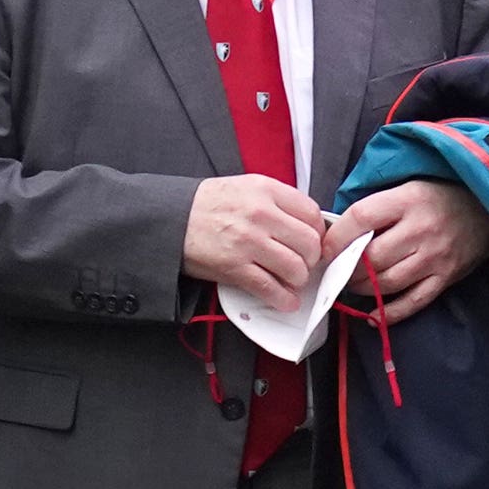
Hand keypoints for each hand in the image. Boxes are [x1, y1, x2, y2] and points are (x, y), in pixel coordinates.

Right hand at [184, 173, 326, 310]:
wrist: (170, 219)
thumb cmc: (207, 205)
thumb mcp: (245, 187)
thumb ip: (276, 202)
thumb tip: (306, 225)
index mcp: (265, 190)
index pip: (312, 213)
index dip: (318, 233)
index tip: (313, 243)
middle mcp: (260, 214)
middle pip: (309, 243)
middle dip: (311, 260)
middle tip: (304, 264)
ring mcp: (248, 242)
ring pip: (295, 268)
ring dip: (298, 280)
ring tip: (291, 281)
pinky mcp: (234, 267)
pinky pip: (270, 288)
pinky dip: (283, 299)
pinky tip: (285, 300)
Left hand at [324, 180, 488, 322]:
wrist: (488, 210)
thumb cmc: (437, 198)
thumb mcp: (406, 188)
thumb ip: (375, 208)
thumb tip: (334, 232)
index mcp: (408, 200)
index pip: (362, 218)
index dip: (337, 237)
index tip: (325, 249)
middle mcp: (421, 229)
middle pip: (372, 258)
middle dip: (348, 269)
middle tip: (339, 270)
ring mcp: (435, 257)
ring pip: (388, 282)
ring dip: (363, 289)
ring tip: (354, 285)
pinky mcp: (445, 278)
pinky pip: (412, 302)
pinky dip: (389, 313)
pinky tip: (373, 315)